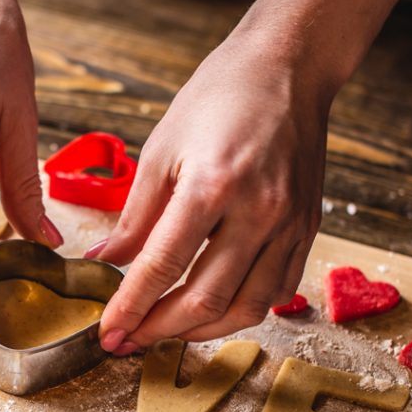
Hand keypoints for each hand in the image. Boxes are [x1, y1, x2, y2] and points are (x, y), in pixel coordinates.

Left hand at [92, 35, 327, 352]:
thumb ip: (134, 218)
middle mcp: (259, 211)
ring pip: (246, 308)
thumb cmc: (217, 99)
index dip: (130, 307)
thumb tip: (103, 264)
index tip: (107, 332)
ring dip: (201, 331)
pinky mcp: (308, 229)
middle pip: (206, 299)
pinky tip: (212, 310)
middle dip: (160, 330)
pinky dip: (242, 311)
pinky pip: (277, 291)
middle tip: (127, 343)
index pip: (162, 267)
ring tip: (165, 333)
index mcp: (213, 186)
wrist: (288, 68)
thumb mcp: (161, 151)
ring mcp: (290, 224)